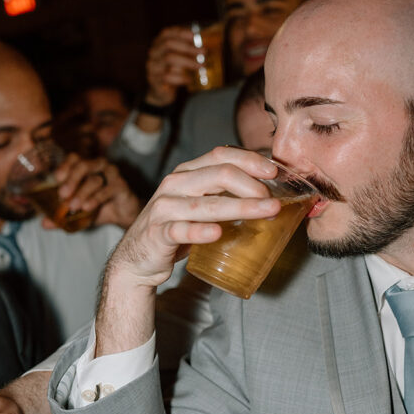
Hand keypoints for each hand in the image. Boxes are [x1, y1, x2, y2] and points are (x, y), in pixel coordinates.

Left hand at [47, 153, 141, 229]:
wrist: (123, 215)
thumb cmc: (99, 207)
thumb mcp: (77, 213)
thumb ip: (61, 216)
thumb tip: (44, 224)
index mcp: (86, 167)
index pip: (74, 158)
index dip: (64, 166)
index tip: (56, 179)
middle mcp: (99, 166)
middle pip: (83, 165)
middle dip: (71, 180)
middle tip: (62, 195)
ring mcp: (111, 174)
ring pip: (94, 179)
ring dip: (82, 193)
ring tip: (73, 207)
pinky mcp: (121, 185)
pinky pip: (107, 189)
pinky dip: (95, 198)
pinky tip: (87, 207)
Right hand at [96, 147, 280, 354]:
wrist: (138, 258)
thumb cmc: (176, 228)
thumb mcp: (199, 204)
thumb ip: (225, 195)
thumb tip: (269, 194)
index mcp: (188, 173)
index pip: (221, 155)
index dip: (250, 160)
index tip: (275, 172)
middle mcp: (175, 184)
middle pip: (218, 175)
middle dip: (251, 185)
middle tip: (274, 200)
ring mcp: (164, 208)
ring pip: (206, 204)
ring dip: (240, 208)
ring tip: (266, 211)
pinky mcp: (158, 233)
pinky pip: (180, 230)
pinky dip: (199, 231)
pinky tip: (217, 233)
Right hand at [144, 26, 200, 106]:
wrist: (161, 92)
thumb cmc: (173, 71)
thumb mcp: (179, 59)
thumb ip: (187, 51)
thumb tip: (203, 45)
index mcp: (158, 44)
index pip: (167, 33)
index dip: (181, 33)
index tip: (195, 36)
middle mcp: (153, 53)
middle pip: (168, 44)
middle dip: (188, 47)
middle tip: (203, 52)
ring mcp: (152, 66)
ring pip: (169, 59)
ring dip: (188, 62)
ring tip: (200, 66)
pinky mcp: (154, 80)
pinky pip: (168, 76)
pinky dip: (181, 77)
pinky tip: (190, 79)